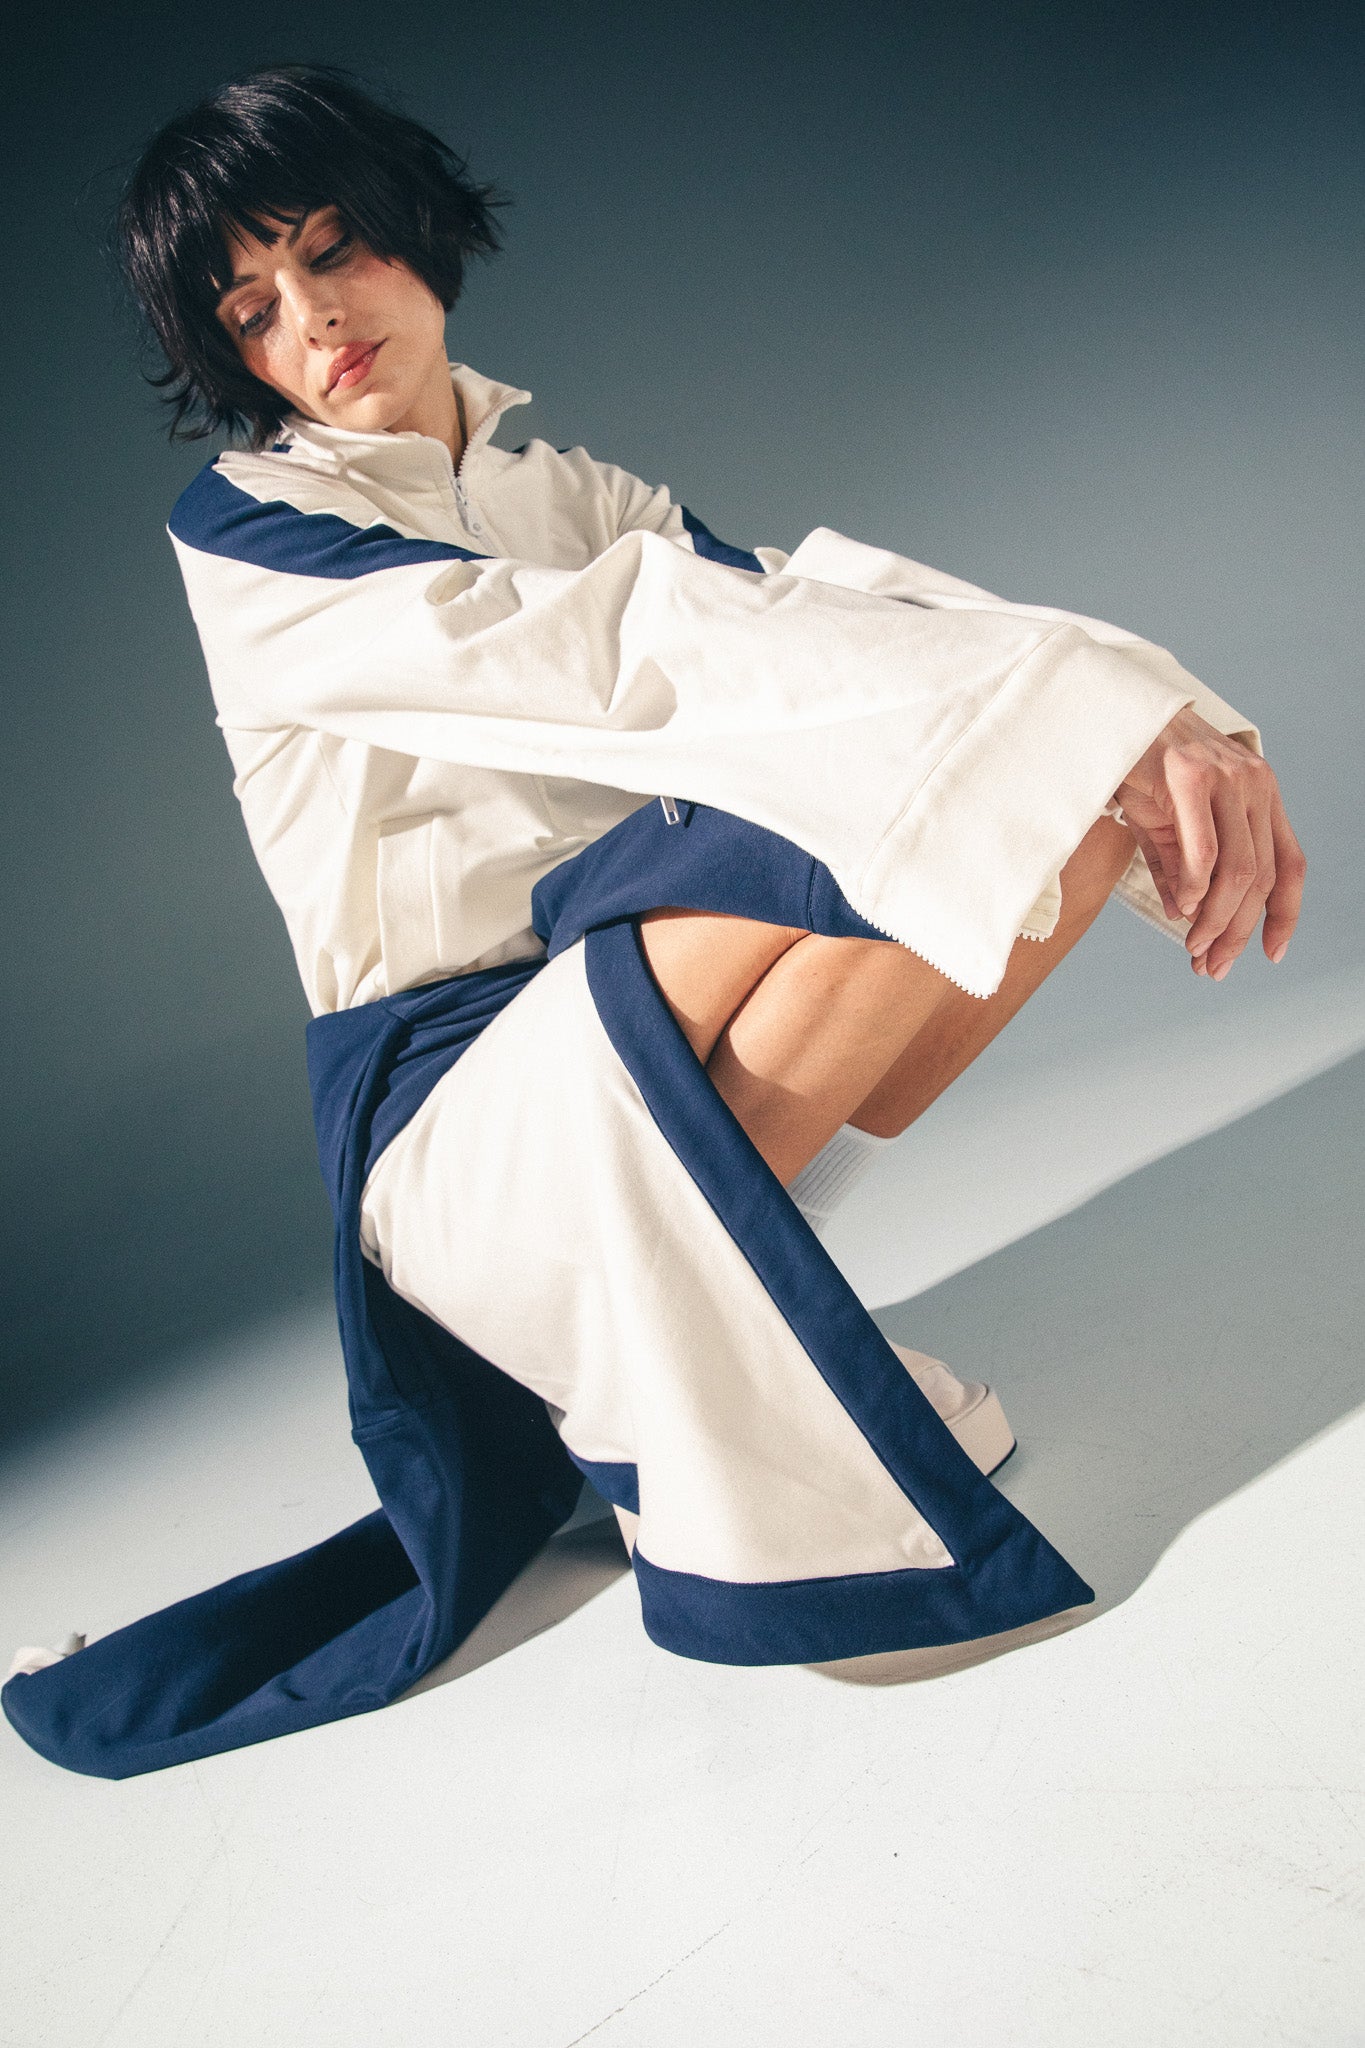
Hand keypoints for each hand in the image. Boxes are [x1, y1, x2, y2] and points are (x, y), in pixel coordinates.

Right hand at [1112, 706, 1305, 978]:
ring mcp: (1227, 776)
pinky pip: (1205, 849)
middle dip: (1239, 931)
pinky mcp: (1191, 774)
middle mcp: (1254, 783)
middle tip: (1212, 966)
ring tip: (1194, 947)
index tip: (1270, 954)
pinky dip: (1196, 887)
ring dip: (1217, 919)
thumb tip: (1186, 918)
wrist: (1102, 714)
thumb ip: (1179, 868)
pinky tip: (1182, 908)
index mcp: (1260, 794)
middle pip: (1262, 877)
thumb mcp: (1162, 824)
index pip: (1289, 864)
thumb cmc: (1133, 765)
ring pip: (1239, 870)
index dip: (1285, 915)